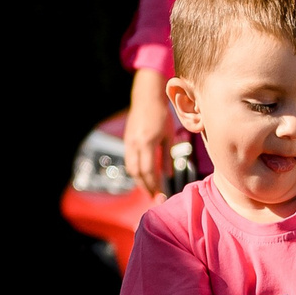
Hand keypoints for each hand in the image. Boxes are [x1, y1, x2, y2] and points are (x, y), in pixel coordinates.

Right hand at [124, 71, 177, 195]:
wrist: (146, 98)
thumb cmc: (162, 115)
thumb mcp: (169, 136)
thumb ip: (168, 156)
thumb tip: (168, 175)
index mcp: (147, 143)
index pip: (148, 171)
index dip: (154, 185)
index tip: (160, 195)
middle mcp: (135, 144)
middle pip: (137, 173)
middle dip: (145, 187)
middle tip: (155, 196)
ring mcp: (128, 142)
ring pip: (131, 168)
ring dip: (139, 181)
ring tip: (150, 189)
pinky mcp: (127, 141)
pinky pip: (129, 161)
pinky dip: (136, 172)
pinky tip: (143, 177)